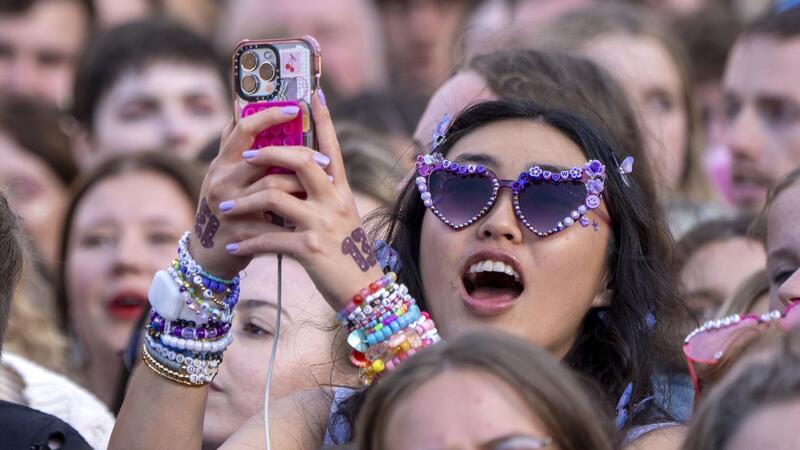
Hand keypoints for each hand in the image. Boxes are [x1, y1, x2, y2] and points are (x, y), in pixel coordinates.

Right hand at [188, 104, 312, 278]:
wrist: (209, 256)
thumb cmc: (228, 207)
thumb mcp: (227, 177)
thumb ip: (241, 150)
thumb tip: (250, 109)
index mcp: (222, 162)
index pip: (244, 128)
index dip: (269, 115)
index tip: (295, 108)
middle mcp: (222, 181)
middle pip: (265, 159)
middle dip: (299, 158)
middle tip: (325, 160)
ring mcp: (228, 207)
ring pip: (272, 190)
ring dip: (301, 189)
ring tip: (322, 188)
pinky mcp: (239, 232)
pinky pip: (274, 223)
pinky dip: (294, 220)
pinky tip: (311, 218)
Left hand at [219, 92, 383, 309]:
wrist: (364, 292)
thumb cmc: (350, 256)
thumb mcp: (344, 220)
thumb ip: (325, 198)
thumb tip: (301, 180)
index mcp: (341, 193)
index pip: (332, 148)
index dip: (323, 119)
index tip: (312, 93)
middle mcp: (334, 202)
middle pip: (301, 160)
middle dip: (269, 154)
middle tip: (245, 158)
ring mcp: (322, 224)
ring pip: (274, 197)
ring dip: (245, 202)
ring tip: (228, 209)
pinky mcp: (309, 249)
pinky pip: (269, 238)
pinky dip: (247, 242)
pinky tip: (234, 245)